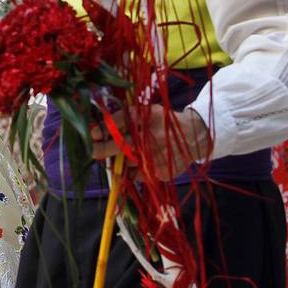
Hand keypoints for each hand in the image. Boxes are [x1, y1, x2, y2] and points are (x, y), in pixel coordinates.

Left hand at [90, 105, 210, 179]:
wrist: (195, 137)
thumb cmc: (163, 123)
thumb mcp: (148, 113)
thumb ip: (126, 120)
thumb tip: (98, 132)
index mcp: (146, 116)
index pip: (118, 122)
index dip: (103, 129)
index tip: (92, 134)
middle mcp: (151, 135)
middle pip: (119, 145)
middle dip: (101, 149)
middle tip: (92, 151)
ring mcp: (157, 155)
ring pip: (126, 162)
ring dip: (121, 160)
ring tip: (129, 154)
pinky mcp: (161, 171)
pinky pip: (137, 174)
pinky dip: (134, 170)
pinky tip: (142, 162)